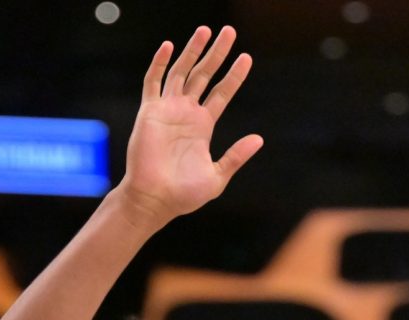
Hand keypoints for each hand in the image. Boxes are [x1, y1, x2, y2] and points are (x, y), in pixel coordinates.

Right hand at [118, 26, 263, 228]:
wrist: (154, 200)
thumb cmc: (183, 195)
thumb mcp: (217, 176)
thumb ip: (236, 156)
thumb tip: (259, 139)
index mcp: (203, 126)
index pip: (222, 92)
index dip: (234, 75)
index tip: (246, 57)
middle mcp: (186, 114)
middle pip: (204, 75)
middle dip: (217, 53)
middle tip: (229, 31)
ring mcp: (167, 111)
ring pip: (181, 72)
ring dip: (193, 51)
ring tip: (206, 30)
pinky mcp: (149, 113)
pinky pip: (153, 82)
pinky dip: (159, 63)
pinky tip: (169, 46)